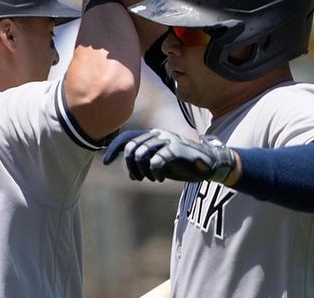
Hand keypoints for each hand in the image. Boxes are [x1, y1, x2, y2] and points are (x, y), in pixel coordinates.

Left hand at [103, 129, 238, 182]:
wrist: (207, 164)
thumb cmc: (181, 164)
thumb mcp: (160, 163)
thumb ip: (145, 163)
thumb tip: (131, 174)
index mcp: (152, 136)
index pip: (127, 138)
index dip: (114, 149)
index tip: (106, 162)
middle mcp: (158, 134)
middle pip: (132, 149)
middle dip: (130, 166)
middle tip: (137, 178)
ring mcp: (167, 140)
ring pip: (141, 154)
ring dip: (142, 171)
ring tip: (151, 178)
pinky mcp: (176, 149)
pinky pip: (156, 162)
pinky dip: (155, 173)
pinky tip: (160, 178)